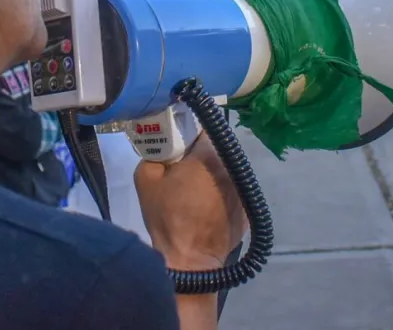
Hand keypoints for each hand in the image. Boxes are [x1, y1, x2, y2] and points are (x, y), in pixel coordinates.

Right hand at [135, 134, 246, 271]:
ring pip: (226, 172)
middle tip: (184, 172)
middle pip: (216, 152)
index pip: (203, 131)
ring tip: (196, 194)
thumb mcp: (145, 179)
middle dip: (201, 158)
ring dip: (213, 177)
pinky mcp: (247, 209)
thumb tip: (163, 151)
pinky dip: (222, 196)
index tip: (180, 148)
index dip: (189, 137)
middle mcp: (231, 167)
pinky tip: (208, 210)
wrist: (189, 260)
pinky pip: (233, 193)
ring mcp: (242, 189)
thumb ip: (154, 155)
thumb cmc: (167, 218)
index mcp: (208, 155)